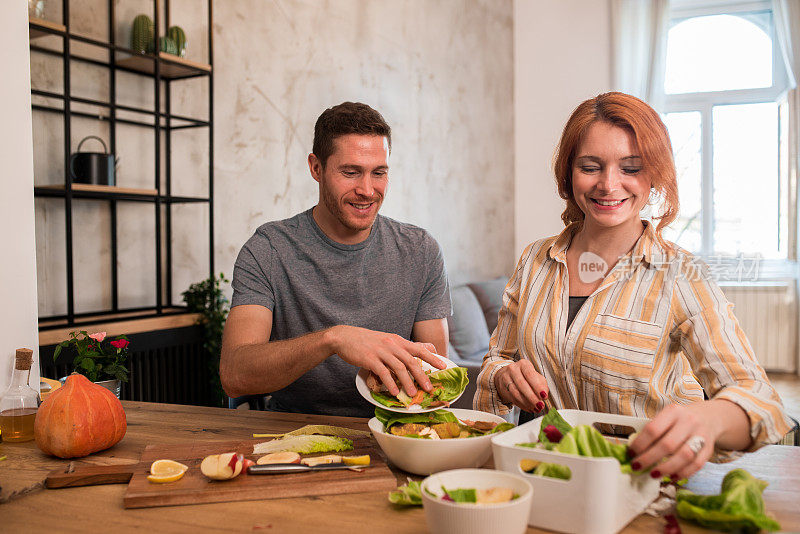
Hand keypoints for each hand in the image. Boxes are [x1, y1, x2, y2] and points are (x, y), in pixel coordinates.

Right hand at [329, 325, 445, 396]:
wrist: (344, 337)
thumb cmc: (366, 341)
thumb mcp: (386, 340)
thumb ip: (400, 347)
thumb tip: (415, 355)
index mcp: (397, 340)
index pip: (419, 348)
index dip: (432, 357)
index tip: (443, 365)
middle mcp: (392, 344)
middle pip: (412, 360)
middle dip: (422, 375)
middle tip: (429, 388)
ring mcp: (381, 351)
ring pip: (399, 368)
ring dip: (407, 382)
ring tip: (412, 394)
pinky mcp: (370, 358)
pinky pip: (383, 372)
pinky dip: (390, 383)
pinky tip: (394, 392)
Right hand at [493, 360, 548, 412]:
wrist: (507, 375)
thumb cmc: (524, 376)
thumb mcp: (535, 376)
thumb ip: (542, 384)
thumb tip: (544, 394)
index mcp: (524, 364)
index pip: (530, 375)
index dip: (538, 386)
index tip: (544, 396)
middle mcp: (513, 369)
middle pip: (522, 384)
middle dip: (532, 397)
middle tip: (540, 405)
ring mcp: (506, 378)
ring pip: (516, 393)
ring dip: (527, 403)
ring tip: (535, 408)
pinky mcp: (503, 388)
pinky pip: (512, 398)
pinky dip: (522, 405)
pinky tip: (529, 408)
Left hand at [628, 403, 717, 480]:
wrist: (709, 417)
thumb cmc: (680, 419)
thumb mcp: (666, 417)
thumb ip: (653, 431)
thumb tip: (634, 451)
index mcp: (673, 411)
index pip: (653, 429)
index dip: (640, 444)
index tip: (631, 453)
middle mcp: (688, 422)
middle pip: (667, 444)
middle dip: (649, 458)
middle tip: (637, 466)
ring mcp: (700, 435)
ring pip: (683, 456)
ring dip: (666, 468)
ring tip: (653, 474)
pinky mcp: (709, 449)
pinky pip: (696, 464)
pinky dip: (683, 473)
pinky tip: (671, 476)